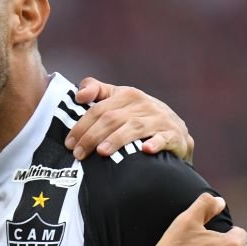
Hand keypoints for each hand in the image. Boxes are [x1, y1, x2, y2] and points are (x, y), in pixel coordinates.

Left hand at [66, 77, 194, 162]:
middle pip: (112, 118)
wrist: (176, 130)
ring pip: (134, 128)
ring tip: (102, 152)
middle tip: (78, 154)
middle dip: (92, 136)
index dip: (82, 125)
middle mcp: (143, 104)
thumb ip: (97, 91)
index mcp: (127, 94)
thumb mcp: (120, 99)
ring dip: (117, 139)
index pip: (99, 109)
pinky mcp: (173, 135)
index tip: (69, 142)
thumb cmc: (140, 115)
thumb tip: (79, 95)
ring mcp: (159, 119)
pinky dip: (155, 143)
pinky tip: (145, 150)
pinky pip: (164, 138)